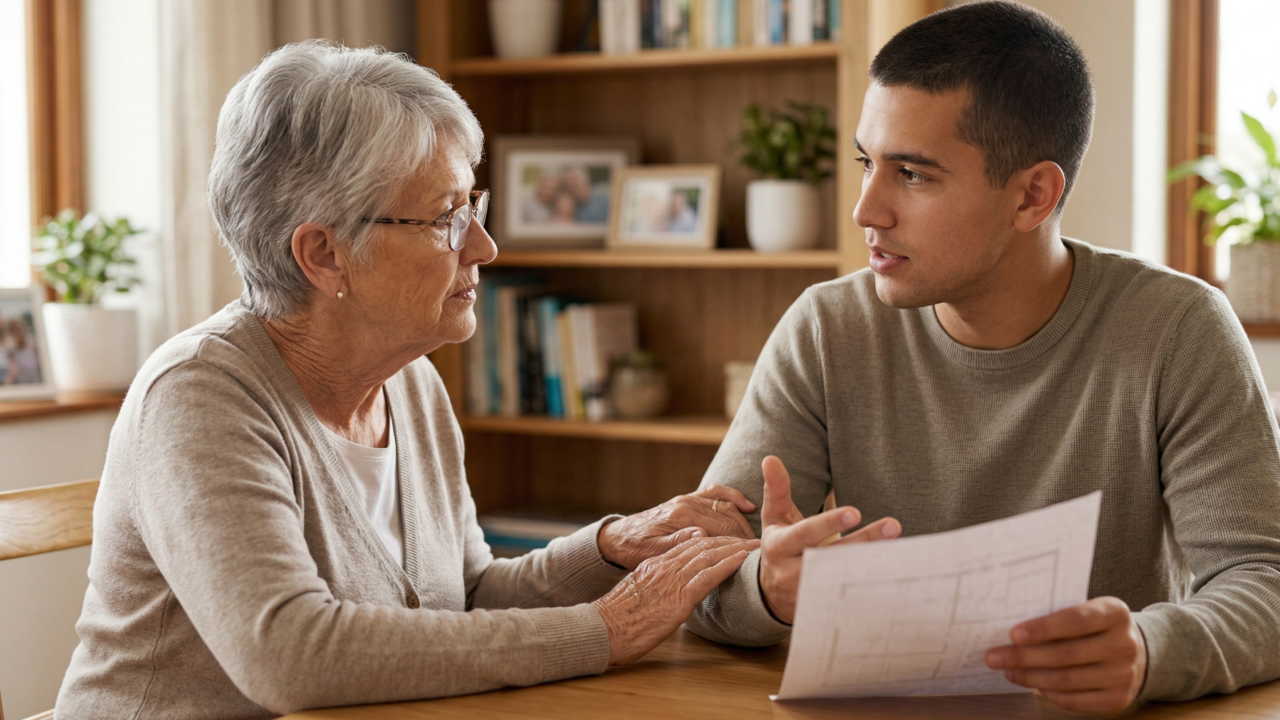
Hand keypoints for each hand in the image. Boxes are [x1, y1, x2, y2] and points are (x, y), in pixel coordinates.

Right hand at [593, 535, 757, 664]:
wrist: (603, 628)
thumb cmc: (617, 620)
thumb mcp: (637, 594)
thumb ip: (654, 586)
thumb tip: (668, 591)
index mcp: (654, 565)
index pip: (688, 546)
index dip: (711, 541)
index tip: (728, 540)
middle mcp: (665, 567)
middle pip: (702, 547)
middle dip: (728, 540)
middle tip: (749, 538)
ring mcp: (671, 580)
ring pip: (708, 556)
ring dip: (734, 549)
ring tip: (753, 545)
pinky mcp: (678, 597)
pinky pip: (707, 576)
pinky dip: (727, 565)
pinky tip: (741, 559)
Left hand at [597, 485, 756, 569]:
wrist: (618, 537)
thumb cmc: (635, 550)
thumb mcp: (652, 553)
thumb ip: (676, 543)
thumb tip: (702, 534)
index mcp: (680, 517)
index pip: (720, 527)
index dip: (739, 541)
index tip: (754, 553)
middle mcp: (686, 503)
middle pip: (726, 515)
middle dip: (745, 532)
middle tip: (760, 549)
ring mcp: (687, 499)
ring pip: (724, 504)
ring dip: (742, 518)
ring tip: (755, 536)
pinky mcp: (686, 499)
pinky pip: (714, 492)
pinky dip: (732, 496)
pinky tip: (746, 505)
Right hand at [758, 455, 900, 623]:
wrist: (770, 595)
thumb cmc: (778, 546)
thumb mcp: (774, 518)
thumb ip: (776, 489)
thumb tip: (770, 458)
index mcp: (780, 546)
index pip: (806, 534)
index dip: (829, 524)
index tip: (854, 512)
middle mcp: (793, 572)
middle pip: (833, 557)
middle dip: (864, 541)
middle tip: (892, 525)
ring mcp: (810, 593)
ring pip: (846, 578)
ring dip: (874, 563)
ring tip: (899, 545)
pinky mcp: (824, 607)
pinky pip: (851, 596)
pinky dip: (872, 585)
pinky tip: (894, 571)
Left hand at [985, 596, 1146, 713]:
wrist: (1140, 654)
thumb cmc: (1098, 628)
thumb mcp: (1089, 611)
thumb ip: (1060, 616)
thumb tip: (1013, 631)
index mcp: (1115, 614)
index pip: (1075, 621)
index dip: (1043, 628)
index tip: (1013, 634)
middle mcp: (1124, 645)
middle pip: (1065, 654)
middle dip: (1023, 657)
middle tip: (994, 656)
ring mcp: (1124, 676)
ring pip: (1065, 680)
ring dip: (1029, 677)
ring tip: (1007, 670)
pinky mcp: (1117, 700)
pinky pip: (1073, 700)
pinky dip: (1047, 693)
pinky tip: (1031, 683)